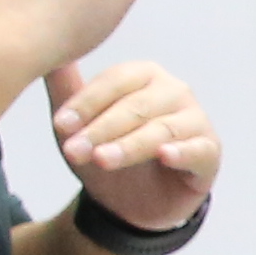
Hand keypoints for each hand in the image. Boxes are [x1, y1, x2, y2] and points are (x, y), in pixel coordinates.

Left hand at [47, 56, 218, 232]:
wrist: (129, 205)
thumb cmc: (107, 153)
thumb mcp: (78, 127)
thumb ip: (65, 90)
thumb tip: (45, 50)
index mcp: (144, 76)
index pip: (116, 80)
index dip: (87, 102)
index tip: (60, 125)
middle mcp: (174, 91)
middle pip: (138, 105)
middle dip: (103, 129)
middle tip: (74, 150)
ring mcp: (195, 120)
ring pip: (162, 129)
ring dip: (130, 145)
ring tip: (103, 160)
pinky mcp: (209, 152)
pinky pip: (198, 149)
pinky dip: (182, 151)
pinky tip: (164, 156)